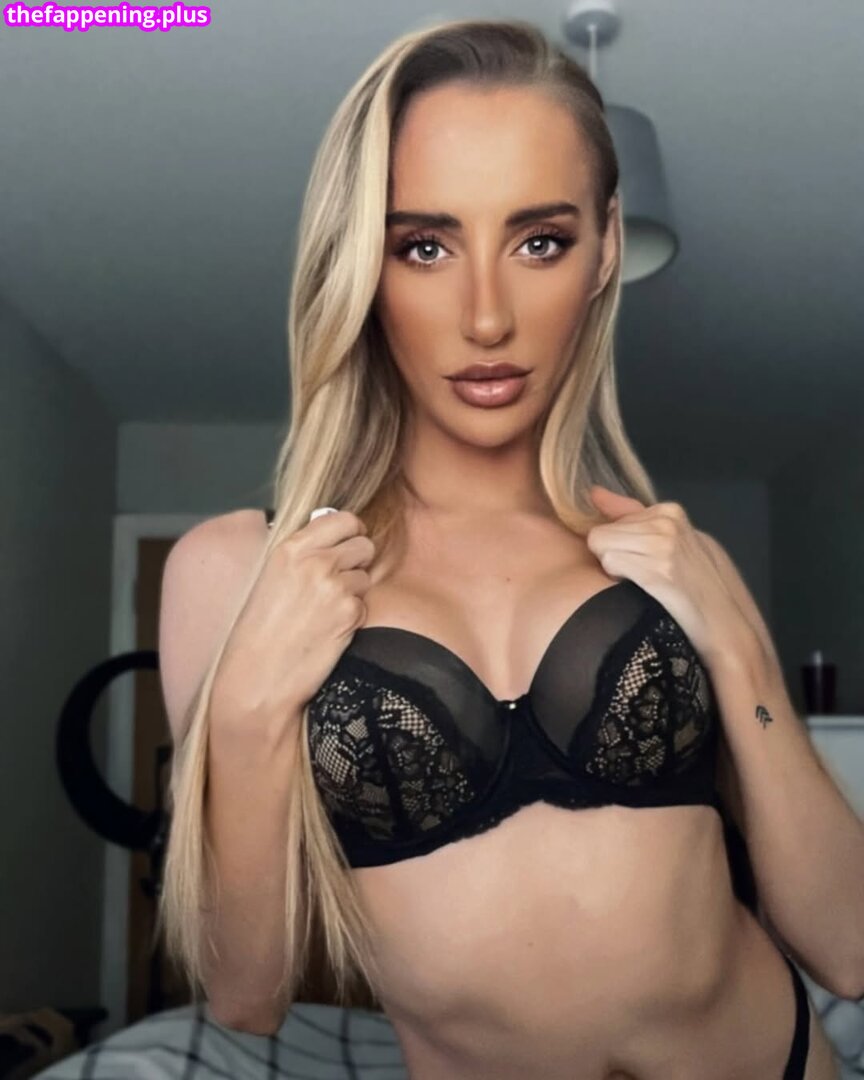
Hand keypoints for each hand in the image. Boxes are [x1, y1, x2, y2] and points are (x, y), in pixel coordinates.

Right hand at [215, 509, 375, 725]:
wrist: (258, 677)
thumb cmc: (258, 631)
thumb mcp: (270, 577)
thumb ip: (301, 553)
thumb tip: (332, 533)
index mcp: (290, 547)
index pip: (343, 519)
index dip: (352, 531)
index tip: (348, 543)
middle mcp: (315, 562)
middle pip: (364, 544)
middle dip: (358, 560)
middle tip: (341, 580)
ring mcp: (335, 587)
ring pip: (366, 575)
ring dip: (355, 591)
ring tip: (326, 611)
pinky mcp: (350, 613)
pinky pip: (365, 605)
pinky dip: (353, 617)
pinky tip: (329, 630)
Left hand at [585, 485, 760, 667]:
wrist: (724, 621)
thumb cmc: (696, 583)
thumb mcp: (669, 538)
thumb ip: (629, 514)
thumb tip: (594, 492)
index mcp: (669, 511)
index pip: (613, 518)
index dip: (618, 545)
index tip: (639, 560)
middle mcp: (666, 521)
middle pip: (600, 533)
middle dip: (613, 556)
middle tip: (643, 574)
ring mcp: (663, 544)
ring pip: (601, 547)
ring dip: (614, 569)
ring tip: (644, 582)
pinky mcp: (658, 569)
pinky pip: (611, 563)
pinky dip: (619, 579)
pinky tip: (642, 589)